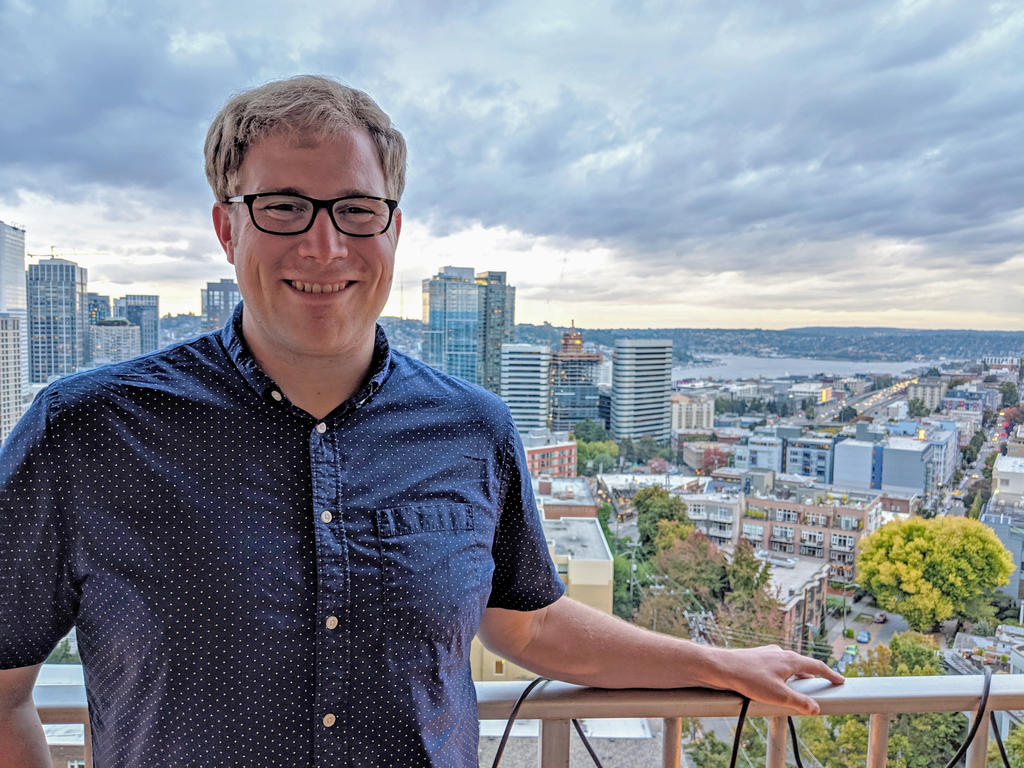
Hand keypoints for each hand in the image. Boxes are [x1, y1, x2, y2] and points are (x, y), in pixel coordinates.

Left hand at [704, 645, 843, 714]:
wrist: (722, 667)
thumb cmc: (749, 679)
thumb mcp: (778, 695)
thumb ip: (799, 703)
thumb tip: (816, 708)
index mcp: (791, 660)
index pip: (817, 666)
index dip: (830, 674)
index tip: (841, 680)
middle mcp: (781, 653)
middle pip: (804, 665)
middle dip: (815, 675)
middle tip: (824, 684)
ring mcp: (768, 654)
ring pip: (789, 665)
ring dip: (798, 675)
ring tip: (802, 687)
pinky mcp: (757, 657)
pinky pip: (777, 666)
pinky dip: (784, 674)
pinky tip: (778, 683)